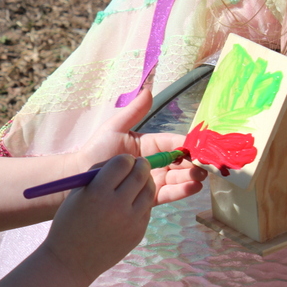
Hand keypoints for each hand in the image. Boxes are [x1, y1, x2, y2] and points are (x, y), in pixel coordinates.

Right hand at [43, 154, 154, 285]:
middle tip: (139, 164)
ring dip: (146, 181)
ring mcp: (130, 221)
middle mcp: (117, 206)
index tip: (125, 160)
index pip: (122, 163)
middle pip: (140, 175)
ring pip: (149, 191)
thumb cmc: (70, 222)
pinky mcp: (138, 233)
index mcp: (97, 193)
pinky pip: (147, 209)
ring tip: (139, 181)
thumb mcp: (77, 193)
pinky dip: (143, 201)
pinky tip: (133, 202)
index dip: (125, 159)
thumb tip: (122, 161)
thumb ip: (98, 175)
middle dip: (141, 166)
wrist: (71, 261)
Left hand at [70, 89, 205, 205]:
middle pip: (180, 162)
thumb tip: (148, 90)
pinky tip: (192, 187)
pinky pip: (169, 193)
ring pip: (178, 178)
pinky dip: (182, 191)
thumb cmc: (97, 150)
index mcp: (149, 145)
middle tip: (204, 166)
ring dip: (191, 177)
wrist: (82, 176)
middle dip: (193, 163)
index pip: (172, 144)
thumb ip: (134, 112)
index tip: (198, 148)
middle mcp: (154, 163)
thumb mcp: (115, 128)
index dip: (186, 146)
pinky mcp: (150, 196)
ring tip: (200, 177)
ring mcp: (154, 179)